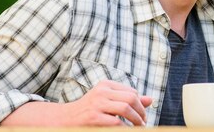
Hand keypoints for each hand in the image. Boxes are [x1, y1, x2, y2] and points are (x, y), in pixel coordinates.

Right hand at [1, 79, 152, 125]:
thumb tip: (150, 100)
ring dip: (136, 120)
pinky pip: (116, 122)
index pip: (131, 91)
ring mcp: (97, 104)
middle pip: (131, 98)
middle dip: (141, 112)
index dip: (140, 104)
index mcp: (105, 85)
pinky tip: (126, 130)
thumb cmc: (88, 112)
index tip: (142, 115)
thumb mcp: (108, 102)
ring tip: (138, 127)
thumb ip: (127, 100)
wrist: (63, 120)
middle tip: (143, 123)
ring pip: (126, 108)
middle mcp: (101, 91)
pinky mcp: (93, 118)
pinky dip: (125, 128)